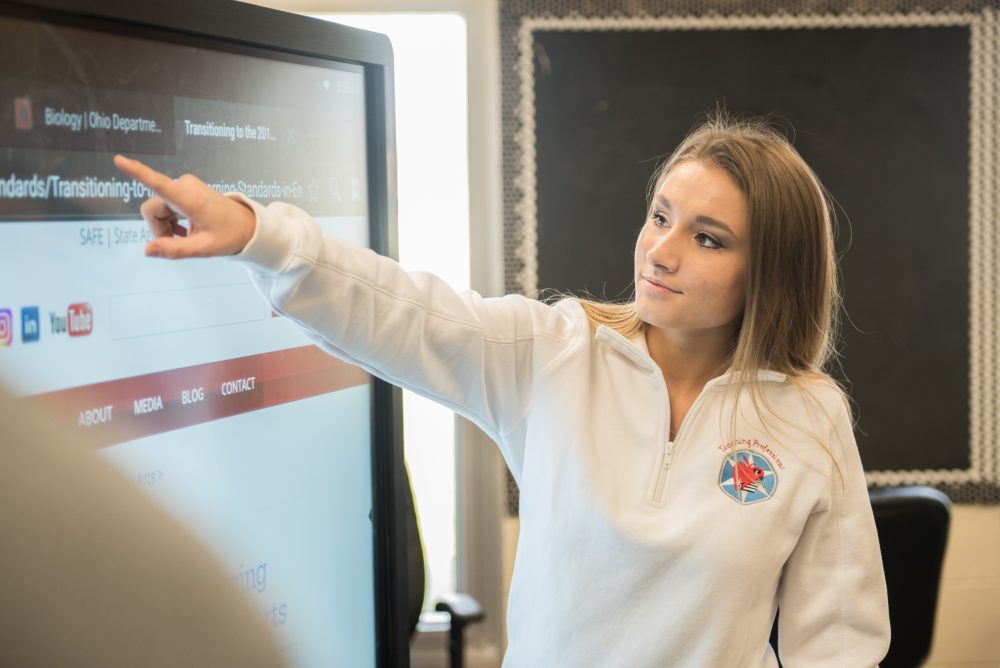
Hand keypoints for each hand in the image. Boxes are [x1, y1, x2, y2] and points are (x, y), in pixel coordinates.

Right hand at [113, 155, 255, 258]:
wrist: (247, 225)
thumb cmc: (230, 236)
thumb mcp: (204, 248)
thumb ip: (175, 250)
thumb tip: (147, 250)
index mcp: (190, 199)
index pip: (158, 184)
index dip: (137, 172)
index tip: (119, 160)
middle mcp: (185, 186)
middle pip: (151, 210)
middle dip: (159, 229)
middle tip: (179, 242)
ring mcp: (185, 185)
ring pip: (157, 209)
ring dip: (165, 226)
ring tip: (186, 236)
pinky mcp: (185, 188)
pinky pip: (165, 205)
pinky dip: (171, 220)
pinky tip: (185, 230)